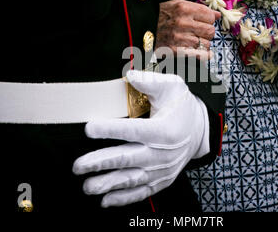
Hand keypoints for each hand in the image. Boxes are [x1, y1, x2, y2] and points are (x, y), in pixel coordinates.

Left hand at [72, 70, 208, 207]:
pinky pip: (142, 192)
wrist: (200, 131)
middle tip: (78, 165)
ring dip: (108, 184)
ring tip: (87, 186)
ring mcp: (162, 169)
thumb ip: (150, 81)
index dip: (109, 130)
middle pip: (127, 159)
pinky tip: (105, 200)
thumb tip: (129, 76)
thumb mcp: (172, 87)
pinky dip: (124, 198)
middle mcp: (162, 153)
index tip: (89, 128)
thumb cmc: (182, 107)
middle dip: (101, 163)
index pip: (133, 130)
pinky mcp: (162, 180)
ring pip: (132, 179)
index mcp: (163, 129)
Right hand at [156, 0, 220, 59]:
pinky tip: (204, 53)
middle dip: (207, 32)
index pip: (210, 16)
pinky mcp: (176, 51)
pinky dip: (204, 55)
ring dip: (203, 43)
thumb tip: (217, 15)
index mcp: (183, 9)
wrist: (142, 28)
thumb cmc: (160, 15)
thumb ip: (198, 8)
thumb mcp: (178, 5)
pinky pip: (200, 55)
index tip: (204, 21)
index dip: (209, 19)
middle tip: (200, 32)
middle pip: (210, 31)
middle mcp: (182, 23)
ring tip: (194, 40)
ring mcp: (180, 38)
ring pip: (206, 44)